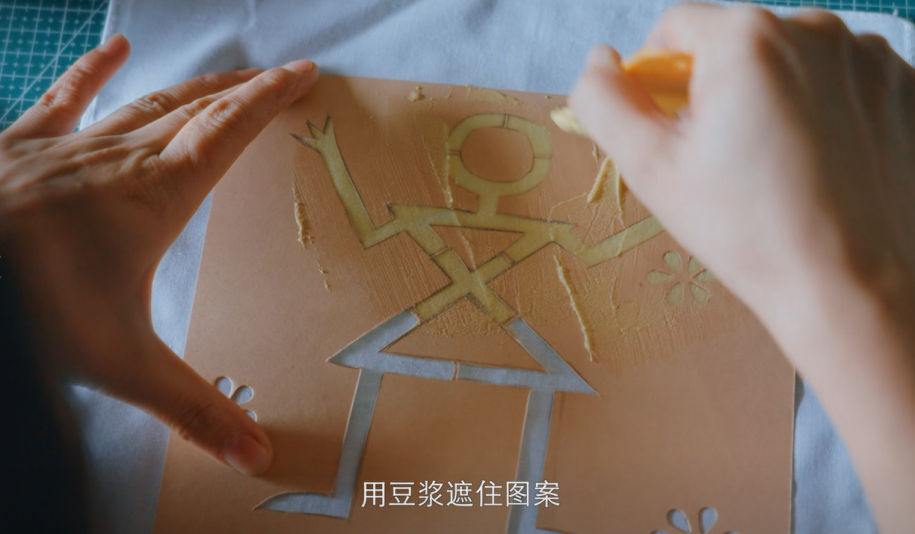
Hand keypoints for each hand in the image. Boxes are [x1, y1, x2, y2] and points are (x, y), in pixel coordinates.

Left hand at [0, 34, 318, 475]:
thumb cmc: (29, 310)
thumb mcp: (121, 366)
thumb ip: (194, 408)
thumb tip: (259, 457)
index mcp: (157, 198)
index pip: (228, 133)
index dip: (268, 101)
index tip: (302, 76)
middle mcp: (120, 160)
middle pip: (197, 109)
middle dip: (244, 90)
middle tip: (281, 76)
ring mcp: (69, 146)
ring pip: (147, 103)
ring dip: (193, 86)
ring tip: (228, 73)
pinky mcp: (24, 146)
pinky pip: (69, 98)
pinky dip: (95, 72)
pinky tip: (115, 49)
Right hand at [570, 4, 914, 530]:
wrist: (848, 286)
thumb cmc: (744, 229)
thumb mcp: (648, 168)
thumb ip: (604, 102)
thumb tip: (600, 62)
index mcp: (745, 38)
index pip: (675, 29)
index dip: (657, 80)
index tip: (673, 133)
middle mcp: (815, 27)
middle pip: (737, 44)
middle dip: (719, 90)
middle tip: (723, 159)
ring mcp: (870, 56)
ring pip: (791, 61)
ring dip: (774, 96)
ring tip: (778, 165)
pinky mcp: (906, 87)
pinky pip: (842, 81)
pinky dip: (826, 108)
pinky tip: (823, 160)